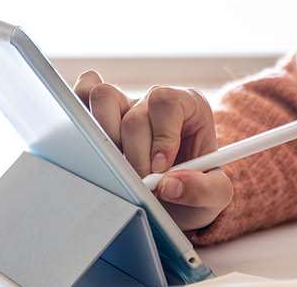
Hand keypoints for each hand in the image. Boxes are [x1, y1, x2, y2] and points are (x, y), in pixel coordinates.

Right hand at [73, 70, 233, 230]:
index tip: (161, 168)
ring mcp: (126, 106)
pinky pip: (83, 93)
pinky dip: (80, 110)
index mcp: (190, 107)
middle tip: (142, 183)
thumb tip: (170, 184)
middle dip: (135, 155)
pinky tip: (90, 142)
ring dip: (104, 137)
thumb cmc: (195, 190)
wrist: (177, 203)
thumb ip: (203, 190)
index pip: (167, 102)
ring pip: (103, 96)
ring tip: (117, 166)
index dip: (162, 136)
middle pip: (134, 114)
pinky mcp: (100, 116)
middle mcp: (155, 102)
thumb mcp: (215, 196)